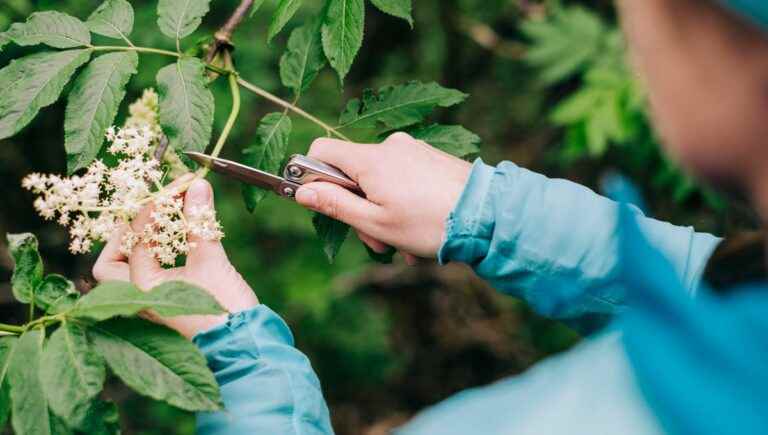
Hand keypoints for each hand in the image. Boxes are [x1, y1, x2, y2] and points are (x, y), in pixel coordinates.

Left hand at [93, 178, 259, 338]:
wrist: (247, 349)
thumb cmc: (227, 313)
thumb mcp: (212, 262)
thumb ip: (200, 222)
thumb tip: (197, 187)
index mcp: (141, 290)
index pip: (137, 237)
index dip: (155, 207)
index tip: (178, 188)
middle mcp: (137, 302)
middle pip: (113, 262)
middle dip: (130, 232)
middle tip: (153, 209)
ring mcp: (149, 309)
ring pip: (128, 273)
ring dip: (143, 245)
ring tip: (166, 222)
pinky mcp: (166, 311)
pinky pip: (149, 280)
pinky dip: (158, 259)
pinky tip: (177, 243)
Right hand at [295, 132, 471, 258]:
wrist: (490, 216)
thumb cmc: (431, 224)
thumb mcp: (375, 223)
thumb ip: (335, 205)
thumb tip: (302, 191)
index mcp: (371, 159)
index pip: (321, 150)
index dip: (313, 176)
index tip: (321, 202)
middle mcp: (391, 146)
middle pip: (353, 173)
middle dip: (358, 208)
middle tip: (377, 241)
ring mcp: (414, 150)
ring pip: (380, 181)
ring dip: (384, 213)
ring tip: (405, 244)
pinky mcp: (433, 158)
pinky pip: (404, 179)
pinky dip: (405, 204)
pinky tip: (421, 232)